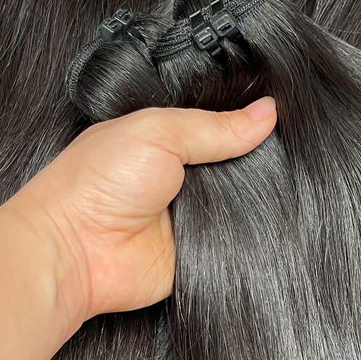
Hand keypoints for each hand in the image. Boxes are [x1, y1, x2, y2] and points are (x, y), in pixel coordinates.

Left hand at [6, 98, 276, 323]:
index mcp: (165, 138)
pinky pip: (239, 239)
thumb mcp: (159, 132)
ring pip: (245, 201)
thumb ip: (215, 125)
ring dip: (255, 195)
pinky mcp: (200, 251)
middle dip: (256, 156)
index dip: (247, 117)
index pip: (219, 122)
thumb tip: (267, 112)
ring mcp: (191, 214)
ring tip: (277, 180)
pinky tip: (265, 217)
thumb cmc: (95, 184)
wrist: (76, 251)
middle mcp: (180, 176)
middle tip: (284, 144)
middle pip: (237, 162)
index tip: (280, 108)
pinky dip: (250, 231)